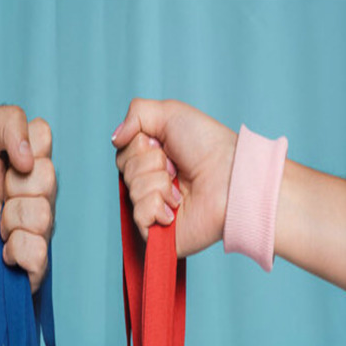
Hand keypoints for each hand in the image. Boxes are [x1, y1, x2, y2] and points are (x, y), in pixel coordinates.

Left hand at [0, 105, 55, 305]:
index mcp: (36, 164)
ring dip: (11, 221)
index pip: (44, 136)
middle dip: (13, 187)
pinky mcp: (41, 262)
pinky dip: (14, 251)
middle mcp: (47, 196)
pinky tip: (5, 253)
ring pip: (41, 216)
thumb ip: (5, 122)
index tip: (3, 163)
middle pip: (46, 178)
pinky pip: (37, 250)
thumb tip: (30, 156)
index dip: (18, 146)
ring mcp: (46, 229)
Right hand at [112, 99, 236, 257]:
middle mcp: (152, 184)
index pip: (123, 153)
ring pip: (132, 190)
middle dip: (151, 163)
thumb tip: (114, 138)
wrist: (231, 178)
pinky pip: (139, 215)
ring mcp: (155, 210)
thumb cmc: (209, 146)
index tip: (163, 145)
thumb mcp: (170, 113)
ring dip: (159, 184)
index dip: (140, 145)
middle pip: (125, 170)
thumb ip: (136, 114)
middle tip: (176, 167)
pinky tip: (176, 209)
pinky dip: (157, 207)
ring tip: (181, 189)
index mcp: (153, 160)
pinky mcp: (159, 233)